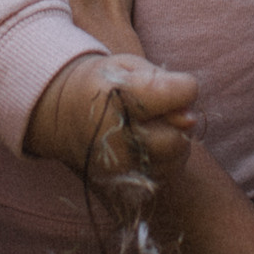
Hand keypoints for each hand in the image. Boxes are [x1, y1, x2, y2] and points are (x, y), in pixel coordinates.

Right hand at [25, 50, 199, 181]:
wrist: (63, 114)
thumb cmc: (105, 85)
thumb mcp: (130, 67)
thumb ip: (166, 84)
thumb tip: (190, 118)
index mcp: (116, 97)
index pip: (180, 93)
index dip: (182, 86)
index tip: (167, 84)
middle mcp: (116, 138)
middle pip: (179, 134)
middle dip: (178, 118)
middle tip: (159, 109)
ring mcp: (118, 168)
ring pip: (177, 157)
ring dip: (174, 140)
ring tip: (150, 126)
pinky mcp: (123, 186)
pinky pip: (166, 174)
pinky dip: (165, 159)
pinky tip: (146, 145)